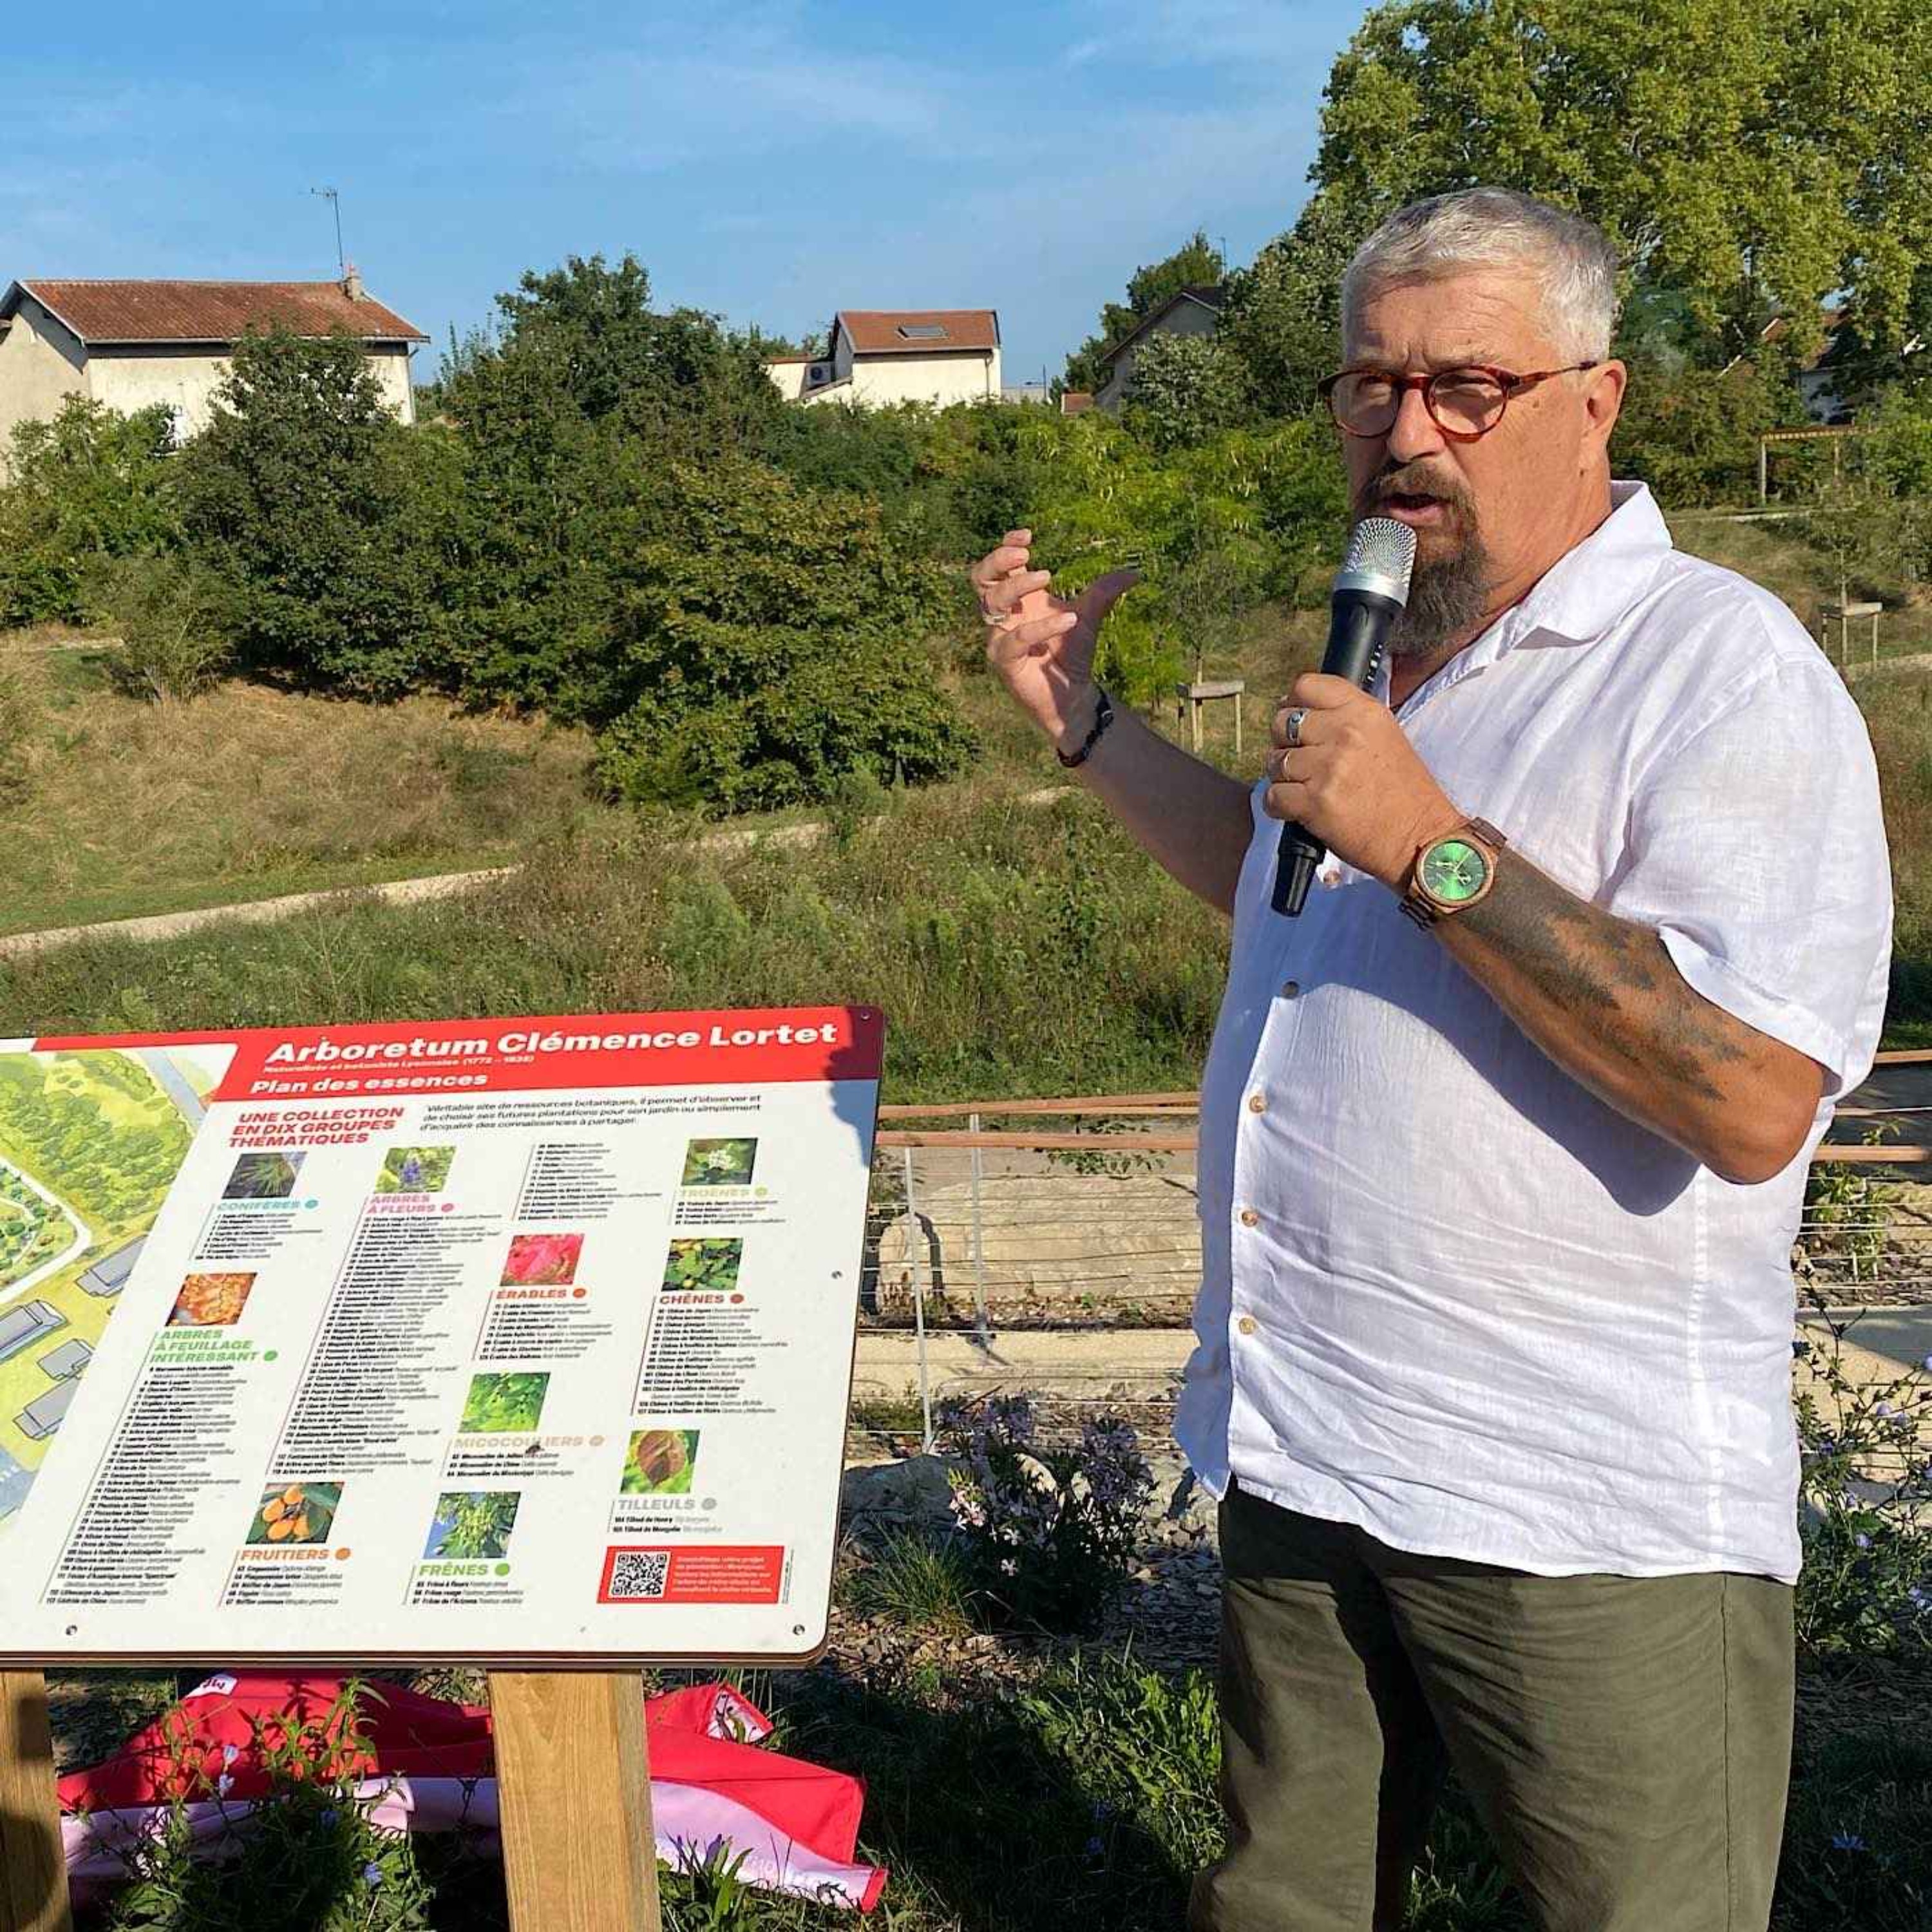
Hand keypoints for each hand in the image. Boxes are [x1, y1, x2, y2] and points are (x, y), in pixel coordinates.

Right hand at [971, 528, 1138, 751]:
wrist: (1074, 695)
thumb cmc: (1072, 654)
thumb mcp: (1089, 618)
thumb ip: (1103, 593)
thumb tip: (1134, 573)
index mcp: (1018, 599)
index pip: (998, 567)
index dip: (1005, 547)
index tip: (1028, 536)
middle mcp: (1004, 616)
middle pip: (981, 578)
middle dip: (998, 560)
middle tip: (1025, 552)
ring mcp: (1000, 638)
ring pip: (991, 604)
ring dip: (1017, 586)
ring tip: (1047, 576)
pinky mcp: (1004, 661)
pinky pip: (1014, 639)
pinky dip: (1040, 627)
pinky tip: (1068, 620)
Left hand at [1263, 673, 1464, 888]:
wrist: (1420, 837)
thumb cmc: (1403, 792)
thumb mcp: (1383, 735)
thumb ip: (1344, 717)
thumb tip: (1292, 708)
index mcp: (1363, 711)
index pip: (1305, 685)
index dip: (1294, 704)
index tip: (1299, 725)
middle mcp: (1345, 733)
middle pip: (1282, 722)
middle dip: (1284, 744)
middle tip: (1303, 764)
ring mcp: (1329, 767)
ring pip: (1274, 761)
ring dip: (1282, 778)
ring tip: (1307, 789)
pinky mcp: (1315, 802)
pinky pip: (1272, 796)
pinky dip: (1279, 806)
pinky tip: (1299, 810)